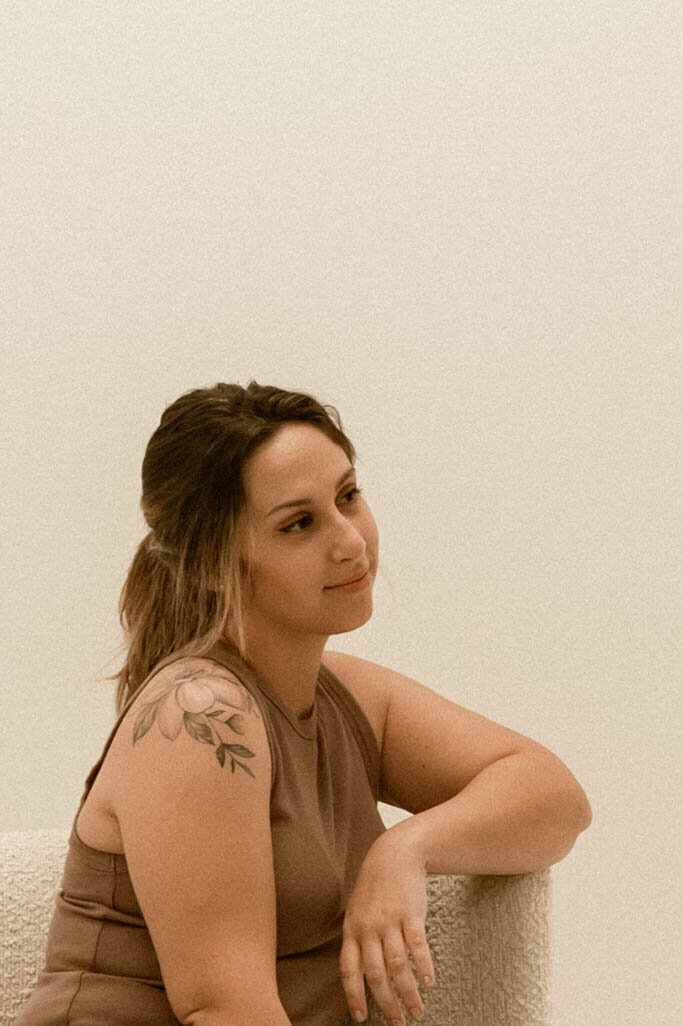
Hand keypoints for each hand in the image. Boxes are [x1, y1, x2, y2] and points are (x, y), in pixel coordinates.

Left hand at [340, 830, 434, 1023]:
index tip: (362, 1018)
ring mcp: (390, 921)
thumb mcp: (357, 910)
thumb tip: (359, 975)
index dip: (354, 996)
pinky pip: (417, 946)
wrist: (394, 854)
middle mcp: (369, 928)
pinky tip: (429, 982)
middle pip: (376, 975)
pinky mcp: (411, 914)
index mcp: (352, 930)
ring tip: (417, 1011)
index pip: (349, 971)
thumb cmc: (375, 886)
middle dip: (387, 1004)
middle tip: (397, 1023)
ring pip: (398, 966)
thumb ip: (358, 939)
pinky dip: (423, 967)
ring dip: (408, 993)